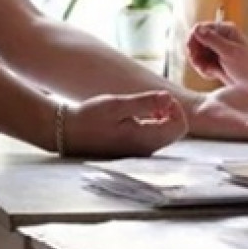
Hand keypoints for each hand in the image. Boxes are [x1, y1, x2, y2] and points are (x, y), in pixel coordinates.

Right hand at [63, 91, 186, 157]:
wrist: (68, 132)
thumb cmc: (90, 118)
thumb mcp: (117, 105)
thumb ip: (145, 102)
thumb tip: (169, 97)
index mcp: (145, 140)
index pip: (180, 127)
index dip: (176, 108)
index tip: (159, 98)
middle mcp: (146, 150)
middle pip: (175, 131)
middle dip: (170, 112)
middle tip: (152, 100)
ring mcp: (140, 151)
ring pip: (165, 133)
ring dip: (161, 117)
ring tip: (141, 106)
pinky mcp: (134, 149)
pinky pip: (153, 136)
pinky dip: (152, 123)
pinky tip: (135, 114)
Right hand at [186, 21, 247, 85]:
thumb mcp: (230, 52)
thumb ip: (213, 40)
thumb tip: (197, 28)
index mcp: (225, 30)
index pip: (199, 28)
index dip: (193, 40)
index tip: (193, 53)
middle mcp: (220, 38)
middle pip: (195, 42)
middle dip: (196, 55)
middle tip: (203, 67)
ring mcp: (217, 50)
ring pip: (197, 54)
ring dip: (200, 64)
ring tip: (210, 73)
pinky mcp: (217, 62)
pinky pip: (202, 64)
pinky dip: (204, 70)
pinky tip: (213, 75)